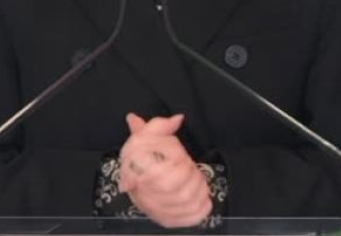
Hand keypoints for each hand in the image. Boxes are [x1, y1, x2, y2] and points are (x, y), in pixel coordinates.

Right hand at [117, 112, 211, 227]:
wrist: (134, 173)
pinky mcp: (163, 219)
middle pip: (176, 190)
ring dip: (199, 193)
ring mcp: (153, 208)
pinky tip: (206, 203)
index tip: (183, 159)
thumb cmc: (143, 152)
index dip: (179, 166)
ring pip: (182, 204)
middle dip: (193, 179)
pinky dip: (198, 213)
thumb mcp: (149, 133)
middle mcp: (142, 192)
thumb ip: (162, 125)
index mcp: (136, 169)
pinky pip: (182, 220)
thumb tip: (178, 119)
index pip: (160, 174)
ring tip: (203, 184)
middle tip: (196, 171)